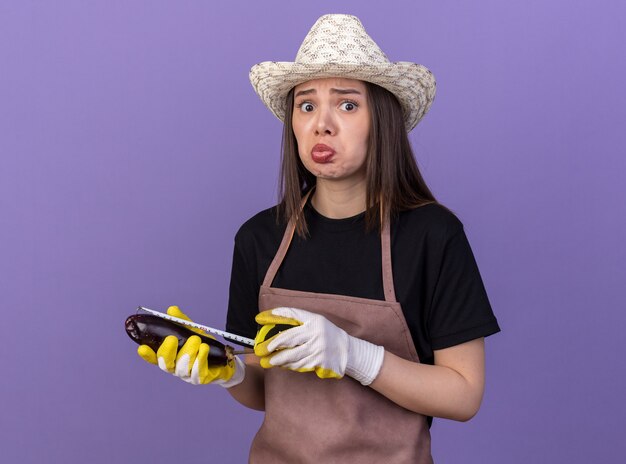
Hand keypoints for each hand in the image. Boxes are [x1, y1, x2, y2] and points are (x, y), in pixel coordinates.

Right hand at [137, 305, 244, 387]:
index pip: (155, 358)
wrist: (224, 360)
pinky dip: (200, 359)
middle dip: (167, 351)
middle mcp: (176, 368)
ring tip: (196, 339)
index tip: (142, 348)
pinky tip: (204, 348)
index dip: (148, 355)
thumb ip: (181, 321)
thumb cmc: (203, 345)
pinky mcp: (200, 378)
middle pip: (165, 364)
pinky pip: (197, 372)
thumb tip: (171, 310)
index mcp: (171, 357)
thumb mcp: (192, 330)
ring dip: (188, 352)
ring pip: (182, 367)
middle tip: (172, 338)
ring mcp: (187, 375)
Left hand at [254, 307, 384, 385]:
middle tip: (262, 349)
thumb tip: (273, 323)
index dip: (275, 315)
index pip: (291, 314)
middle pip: (289, 337)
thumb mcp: (316, 322)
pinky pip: (299, 364)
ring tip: (266, 362)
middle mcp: (316, 333)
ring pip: (293, 355)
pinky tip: (282, 365)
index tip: (259, 318)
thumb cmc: (327, 334)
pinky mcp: (319, 362)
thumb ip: (298, 322)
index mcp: (314, 320)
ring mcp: (318, 349)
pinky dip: (289, 365)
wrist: (347, 351)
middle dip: (273, 344)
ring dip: (278, 359)